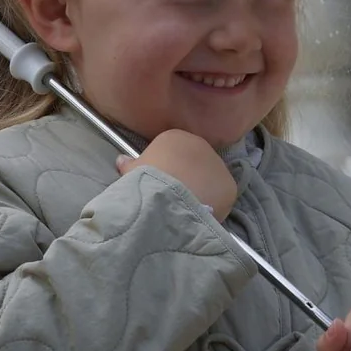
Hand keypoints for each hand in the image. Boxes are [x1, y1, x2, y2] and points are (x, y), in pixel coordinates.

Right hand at [116, 129, 237, 220]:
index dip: (166, 168)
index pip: (173, 150)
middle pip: (194, 163)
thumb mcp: (131, 171)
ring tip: (188, 208)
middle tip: (175, 196)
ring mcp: (218, 165)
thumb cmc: (146, 179)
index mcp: (176, 137)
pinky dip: (214, 204)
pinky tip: (201, 214)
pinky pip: (221, 196)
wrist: (167, 197)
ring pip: (209, 179)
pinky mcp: (229, 186)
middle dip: (187, 177)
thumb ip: (129, 165)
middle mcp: (201, 145)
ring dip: (202, 190)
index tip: (159, 183)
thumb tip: (121, 160)